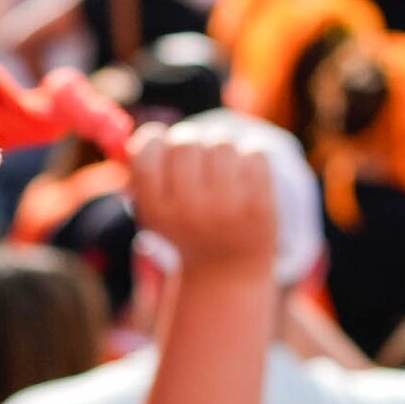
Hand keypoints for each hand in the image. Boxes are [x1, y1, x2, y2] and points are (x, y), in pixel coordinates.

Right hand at [127, 113, 281, 294]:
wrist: (228, 270)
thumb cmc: (186, 228)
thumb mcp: (156, 210)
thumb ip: (144, 171)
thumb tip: (149, 132)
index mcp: (158, 213)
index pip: (146, 154)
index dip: (154, 140)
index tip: (163, 147)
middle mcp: (190, 212)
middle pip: (185, 141)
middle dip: (191, 141)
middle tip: (196, 157)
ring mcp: (227, 209)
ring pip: (222, 142)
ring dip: (221, 147)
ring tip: (221, 169)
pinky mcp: (260, 205)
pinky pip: (255, 152)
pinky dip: (250, 157)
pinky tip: (244, 178)